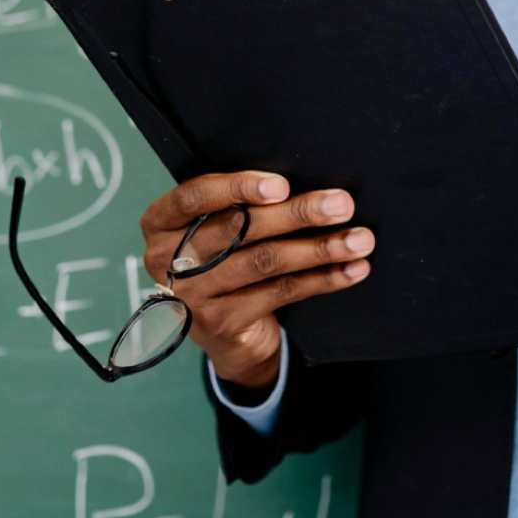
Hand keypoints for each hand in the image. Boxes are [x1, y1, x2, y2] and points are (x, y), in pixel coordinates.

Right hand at [140, 172, 373, 387]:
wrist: (224, 334)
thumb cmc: (222, 260)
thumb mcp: (214, 228)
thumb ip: (235, 205)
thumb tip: (298, 184)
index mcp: (159, 223)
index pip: (194, 196)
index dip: (237, 188)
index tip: (281, 185)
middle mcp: (165, 259)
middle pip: (238, 229)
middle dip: (297, 213)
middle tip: (340, 204)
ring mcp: (192, 295)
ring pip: (264, 262)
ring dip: (319, 248)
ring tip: (358, 239)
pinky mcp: (221, 323)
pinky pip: (280, 292)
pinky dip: (321, 279)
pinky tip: (350, 269)